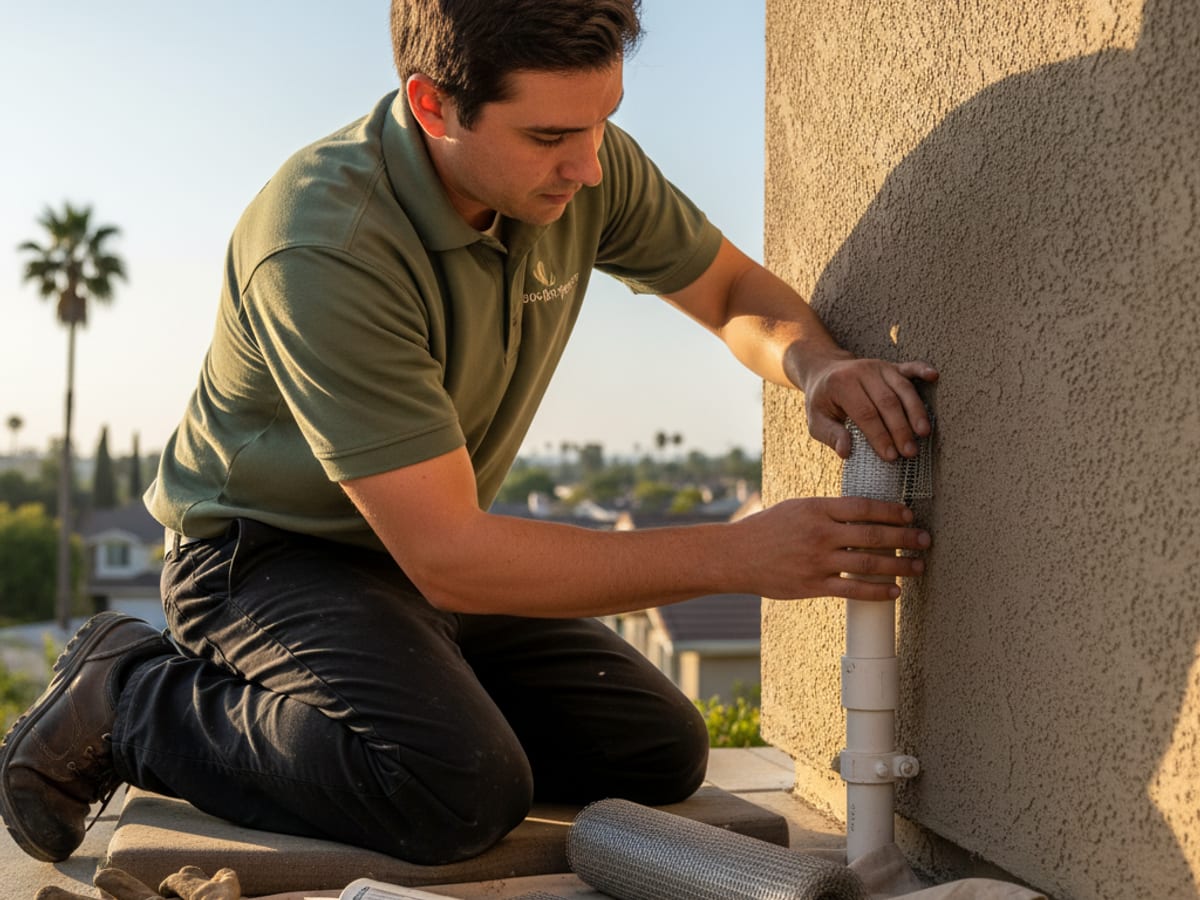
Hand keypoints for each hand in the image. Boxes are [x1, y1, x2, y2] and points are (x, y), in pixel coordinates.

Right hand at [737, 497, 929, 602]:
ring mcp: (818, 561)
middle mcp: (821, 534)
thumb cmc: (767, 529)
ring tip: (918, 566)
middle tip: (926, 540)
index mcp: (817, 509)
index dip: (892, 511)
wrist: (736, 555)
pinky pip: (852, 590)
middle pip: (873, 535)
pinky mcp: (813, 585)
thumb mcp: (797, 508)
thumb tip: (862, 512)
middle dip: (905, 538)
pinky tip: (895, 591)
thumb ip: (828, 510)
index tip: (909, 515)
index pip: (864, 507)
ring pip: (868, 563)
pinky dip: (877, 591)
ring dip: (899, 565)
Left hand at [801, 355, 937, 460]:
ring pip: (902, 388)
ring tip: (923, 433)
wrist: (824, 371)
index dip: (879, 435)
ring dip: (915, 411)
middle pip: (887, 402)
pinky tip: (934, 376)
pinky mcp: (891, 366)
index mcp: (842, 385)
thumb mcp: (816, 420)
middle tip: (910, 452)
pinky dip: (922, 370)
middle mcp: (863, 372)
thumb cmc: (823, 401)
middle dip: (900, 429)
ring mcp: (879, 367)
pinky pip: (909, 367)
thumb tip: (845, 451)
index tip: (891, 455)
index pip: (865, 413)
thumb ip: (830, 435)